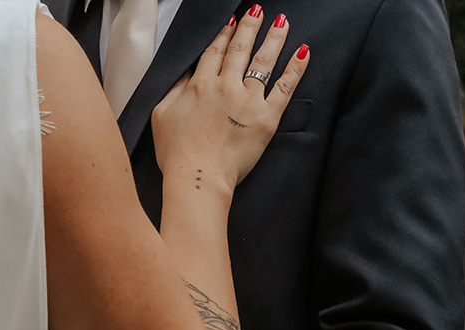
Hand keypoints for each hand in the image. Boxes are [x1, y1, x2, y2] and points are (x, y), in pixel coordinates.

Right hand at [152, 6, 309, 186]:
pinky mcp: (266, 118)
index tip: (231, 22)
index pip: (214, 52)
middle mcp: (225, 86)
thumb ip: (175, 90)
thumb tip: (187, 75)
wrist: (198, 177)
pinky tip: (303, 52)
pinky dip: (295, 69)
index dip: (223, 35)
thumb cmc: (177, 154)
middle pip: (240, 50)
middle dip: (249, 27)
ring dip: (274, 38)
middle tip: (257, 10)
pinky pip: (285, 88)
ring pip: (263, 61)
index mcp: (200, 85)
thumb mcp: (162, 116)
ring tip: (282, 21)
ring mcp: (248, 101)